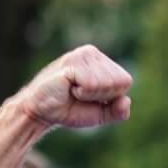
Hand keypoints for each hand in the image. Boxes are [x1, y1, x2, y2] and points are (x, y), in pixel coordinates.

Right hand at [15, 45, 133, 131]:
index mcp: (101, 61)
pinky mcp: (71, 62)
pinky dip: (82, 93)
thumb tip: (127, 101)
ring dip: (90, 95)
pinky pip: (92, 84)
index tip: (91, 98)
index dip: (111, 97)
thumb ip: (117, 111)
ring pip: (106, 83)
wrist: (41, 111)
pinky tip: (68, 88)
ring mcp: (82, 55)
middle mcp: (92, 53)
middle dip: (102, 97)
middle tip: (80, 95)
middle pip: (119, 82)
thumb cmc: (69, 109)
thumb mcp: (100, 114)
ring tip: (73, 91)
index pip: (125, 81)